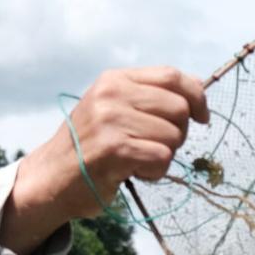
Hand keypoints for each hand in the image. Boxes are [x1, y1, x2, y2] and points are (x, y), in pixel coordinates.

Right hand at [0, 67, 209, 254]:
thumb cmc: (90, 146)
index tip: (202, 117)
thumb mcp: (115, 108)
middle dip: (178, 133)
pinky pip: (162, 158)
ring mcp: (111, 121)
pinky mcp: (114, 150)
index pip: (172, 76)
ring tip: (136, 159)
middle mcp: (111, 94)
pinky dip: (155, 171)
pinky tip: (134, 172)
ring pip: (173, 136)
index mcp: (114, 79)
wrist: (52, 177)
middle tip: (154, 146)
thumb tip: (197, 87)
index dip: (197, 96)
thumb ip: (151, 96)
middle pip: (179, 109)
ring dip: (163, 156)